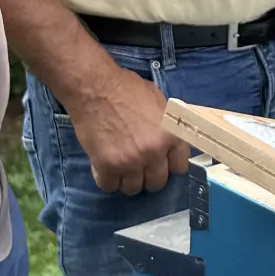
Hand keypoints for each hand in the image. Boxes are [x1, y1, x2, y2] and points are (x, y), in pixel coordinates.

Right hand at [67, 67, 189, 194]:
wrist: (94, 86)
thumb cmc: (126, 88)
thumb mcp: (159, 102)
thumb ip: (167, 126)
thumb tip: (171, 142)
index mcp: (171, 135)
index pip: (180, 168)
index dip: (169, 165)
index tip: (160, 162)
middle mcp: (154, 152)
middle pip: (157, 183)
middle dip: (148, 175)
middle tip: (137, 165)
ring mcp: (131, 161)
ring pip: (133, 189)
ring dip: (127, 179)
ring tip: (120, 166)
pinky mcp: (107, 166)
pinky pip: (110, 186)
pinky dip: (107, 179)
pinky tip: (105, 167)